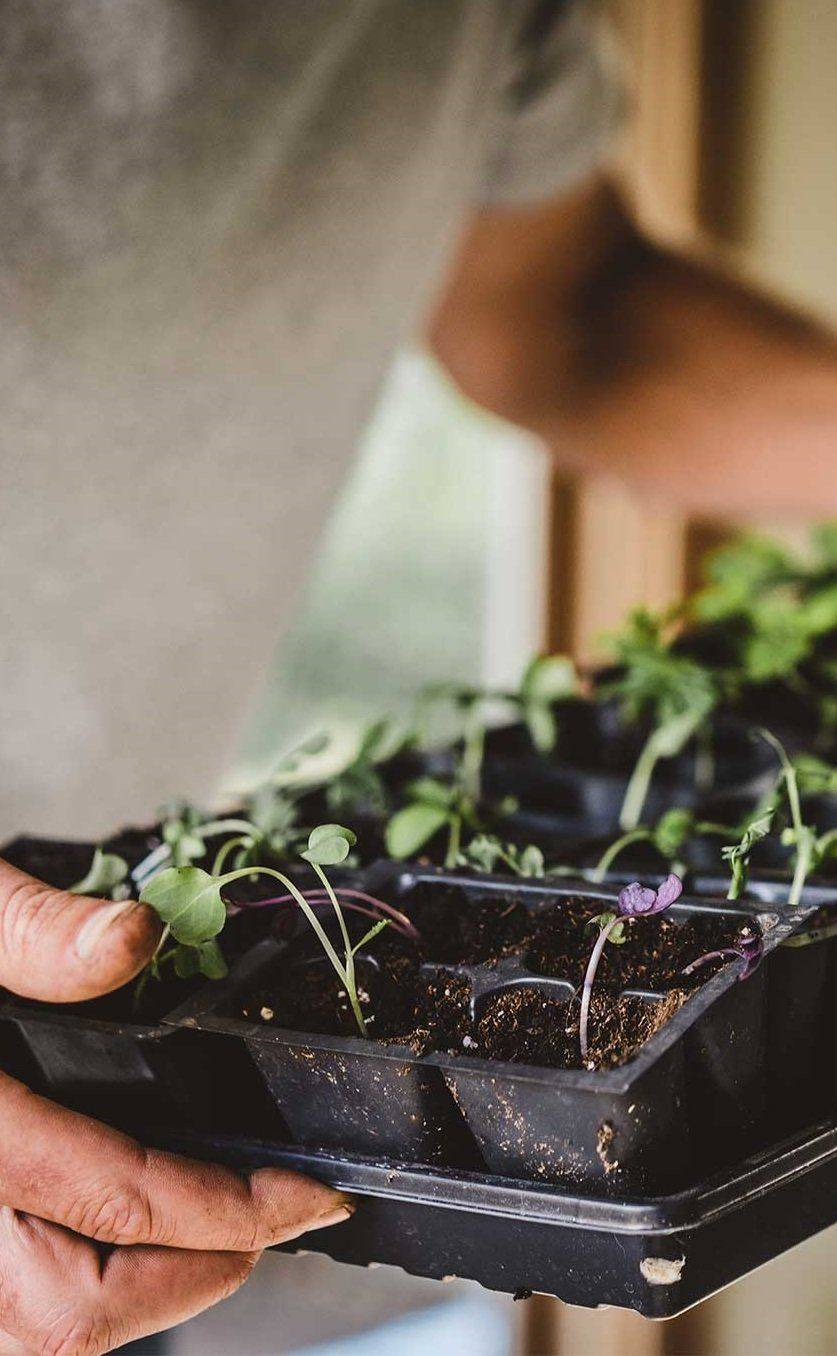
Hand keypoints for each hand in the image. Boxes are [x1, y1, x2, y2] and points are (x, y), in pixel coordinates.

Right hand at [0, 859, 353, 1353]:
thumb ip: (33, 930)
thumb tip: (135, 939)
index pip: (107, 1194)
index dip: (224, 1207)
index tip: (302, 1197)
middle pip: (62, 1313)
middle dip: (187, 1276)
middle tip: (265, 1220)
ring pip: (24, 1335)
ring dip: (128, 1304)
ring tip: (202, 1237)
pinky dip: (58, 1307)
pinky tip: (108, 1246)